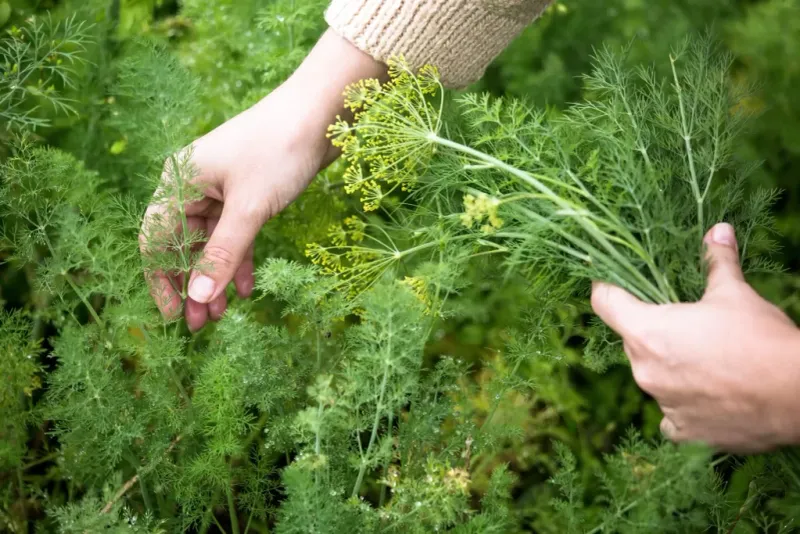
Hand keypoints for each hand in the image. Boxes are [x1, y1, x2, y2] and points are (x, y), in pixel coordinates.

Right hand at [140, 30, 385, 330]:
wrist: (319, 114)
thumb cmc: (278, 151)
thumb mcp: (249, 208)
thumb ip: (224, 253)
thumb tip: (198, 297)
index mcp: (179, 181)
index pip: (156, 240)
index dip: (162, 280)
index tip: (175, 315)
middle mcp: (194, 184)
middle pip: (182, 244)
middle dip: (193, 284)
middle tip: (203, 324)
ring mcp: (221, 188)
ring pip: (210, 241)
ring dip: (217, 276)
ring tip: (225, 312)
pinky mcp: (246, 192)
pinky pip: (234, 232)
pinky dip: (240, 258)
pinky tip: (248, 287)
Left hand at [591, 223, 799, 452]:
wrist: (799, 396)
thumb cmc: (761, 340)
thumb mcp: (736, 294)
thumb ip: (717, 263)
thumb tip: (717, 231)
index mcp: (647, 332)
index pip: (605, 303)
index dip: (606, 288)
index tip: (609, 281)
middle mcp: (645, 371)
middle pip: (632, 341)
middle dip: (651, 330)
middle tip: (681, 322)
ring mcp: (662, 404)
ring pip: (653, 377)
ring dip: (670, 367)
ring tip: (706, 358)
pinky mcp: (683, 432)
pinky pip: (670, 415)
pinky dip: (683, 403)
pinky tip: (708, 393)